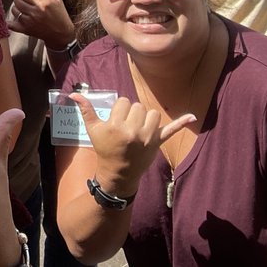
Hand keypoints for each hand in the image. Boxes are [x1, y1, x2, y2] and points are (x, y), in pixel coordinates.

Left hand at [8, 0, 74, 48]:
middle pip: (16, 0)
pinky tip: (14, 21)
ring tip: (26, 11)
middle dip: (21, 1)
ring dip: (18, 10)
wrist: (61, 34)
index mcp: (42, 2)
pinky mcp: (26, 31)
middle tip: (28, 4)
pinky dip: (10, 23)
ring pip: (14, 10)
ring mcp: (30, 22)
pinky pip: (11, 24)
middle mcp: (36, 12)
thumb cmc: (58, 12)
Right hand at [71, 93, 195, 195]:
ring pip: (152, 113)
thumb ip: (86, 110)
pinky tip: (193, 116)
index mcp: (116, 125)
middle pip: (138, 106)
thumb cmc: (105, 149)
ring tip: (139, 127)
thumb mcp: (93, 130)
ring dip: (146, 117)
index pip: (124, 102)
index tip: (116, 120)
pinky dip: (182, 122)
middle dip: (132, 113)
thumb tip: (74, 93)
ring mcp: (148, 137)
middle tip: (126, 125)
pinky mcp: (158, 143)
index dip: (120, 109)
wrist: (119, 173)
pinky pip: (171, 130)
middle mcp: (133, 130)